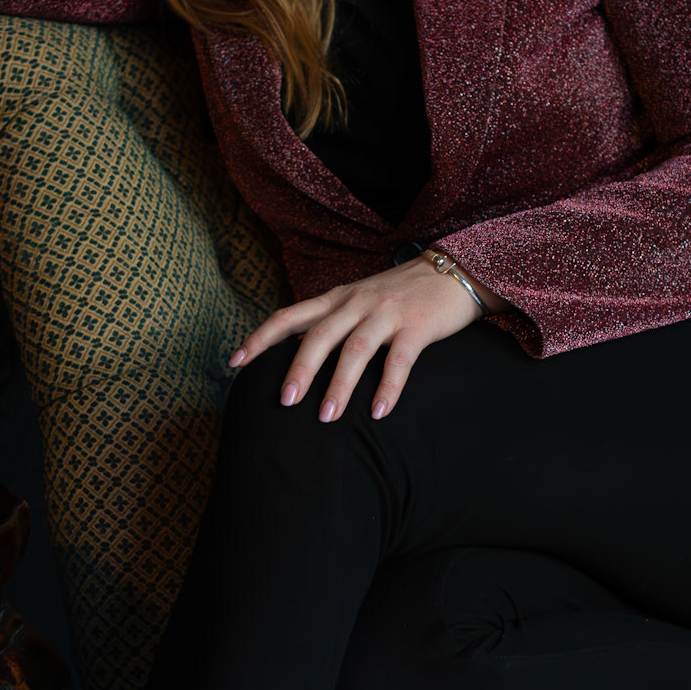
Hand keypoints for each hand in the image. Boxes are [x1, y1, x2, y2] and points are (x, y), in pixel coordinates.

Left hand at [228, 256, 504, 421]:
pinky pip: (399, 360)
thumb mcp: (359, 300)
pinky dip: (388, 388)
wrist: (455, 270)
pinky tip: (378, 413)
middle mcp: (356, 303)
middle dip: (298, 370)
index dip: (260, 338)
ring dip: (339, 386)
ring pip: (355, 350)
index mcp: (337, 299)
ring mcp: (387, 313)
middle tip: (284, 403)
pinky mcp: (418, 325)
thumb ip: (331, 322)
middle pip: (318, 336)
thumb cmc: (402, 293)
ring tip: (327, 419)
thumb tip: (296, 352)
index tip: (235, 362)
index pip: (288, 315)